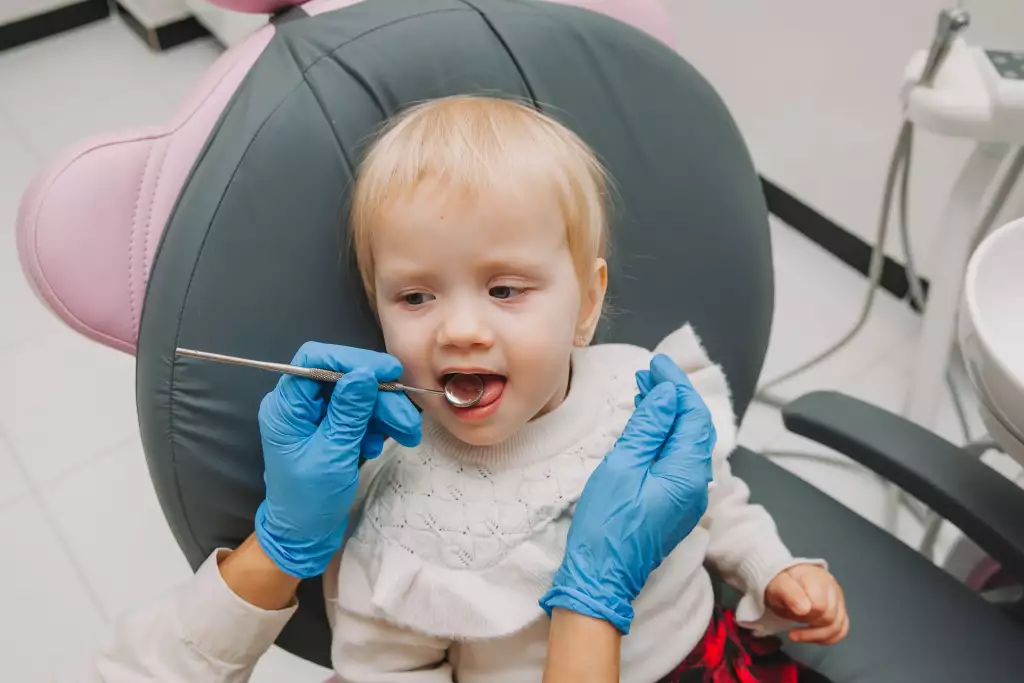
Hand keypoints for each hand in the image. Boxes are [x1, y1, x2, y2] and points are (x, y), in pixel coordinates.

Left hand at [254, 342, 421, 578]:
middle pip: (344, 378)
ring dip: (384, 413)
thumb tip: (364, 373)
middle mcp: (298, 405)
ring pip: (356, 396)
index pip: (315, 359)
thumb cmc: (309, 500)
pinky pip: (357, 414)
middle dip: (379, 396)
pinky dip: (373, 426)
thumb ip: (348, 412)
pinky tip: (375, 446)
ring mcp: (315, 416)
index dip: (353, 359)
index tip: (388, 372)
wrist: (303, 535)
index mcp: (286, 407)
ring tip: (405, 436)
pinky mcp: (330, 428)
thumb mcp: (333, 454)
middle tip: (406, 421)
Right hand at [540, 354, 715, 633]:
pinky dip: (664, 435)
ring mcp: (686, 497)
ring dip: (669, 414)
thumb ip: (648, 428)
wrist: (602, 576)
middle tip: (650, 373)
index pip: (691, 415)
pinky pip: (676, 459)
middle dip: (674, 396)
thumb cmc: (607, 525)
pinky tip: (647, 425)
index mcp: (686, 472)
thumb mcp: (622, 467)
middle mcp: (695, 484)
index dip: (677, 385)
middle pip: (693, 427)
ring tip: (646, 391)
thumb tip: (668, 396)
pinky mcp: (673, 505)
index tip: (657, 364)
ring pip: (685, 443)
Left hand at [765, 564, 848, 644]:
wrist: (787, 581)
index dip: (804, 614)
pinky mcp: (840, 613)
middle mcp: (832, 589)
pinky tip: (809, 636)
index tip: (790, 610)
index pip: (820, 605)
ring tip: (796, 632)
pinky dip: (824, 638)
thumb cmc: (784, 584)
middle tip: (791, 616)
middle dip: (808, 622)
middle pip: (829, 618)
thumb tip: (803, 609)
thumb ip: (789, 594)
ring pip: (837, 628)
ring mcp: (839, 602)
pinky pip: (840, 632)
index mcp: (817, 578)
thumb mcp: (778, 586)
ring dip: (814, 634)